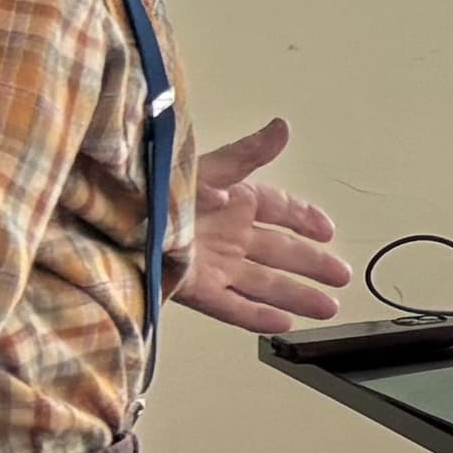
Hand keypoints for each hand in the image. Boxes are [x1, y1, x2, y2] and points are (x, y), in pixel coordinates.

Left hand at [173, 113, 347, 334]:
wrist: (109, 223)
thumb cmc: (154, 189)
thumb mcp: (206, 167)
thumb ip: (248, 153)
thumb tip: (283, 128)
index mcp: (233, 199)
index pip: (279, 210)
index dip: (305, 220)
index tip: (329, 231)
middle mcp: (227, 233)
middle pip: (279, 251)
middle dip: (312, 265)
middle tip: (342, 276)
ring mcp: (213, 263)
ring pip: (264, 282)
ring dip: (296, 295)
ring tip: (328, 308)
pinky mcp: (195, 289)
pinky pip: (232, 305)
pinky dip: (257, 315)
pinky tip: (283, 324)